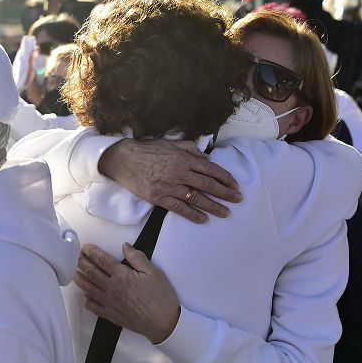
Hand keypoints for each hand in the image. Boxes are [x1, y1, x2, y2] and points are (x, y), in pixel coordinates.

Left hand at [76, 243, 180, 343]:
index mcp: (122, 276)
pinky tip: (83, 296)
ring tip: (74, 272)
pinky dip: (86, 301)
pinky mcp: (111, 315)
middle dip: (82, 263)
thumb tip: (125, 246)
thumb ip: (137, 258)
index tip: (85, 248)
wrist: (162, 323)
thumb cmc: (160, 297)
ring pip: (89, 289)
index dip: (91, 252)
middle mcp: (112, 288)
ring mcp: (109, 303)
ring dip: (80, 279)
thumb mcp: (153, 272)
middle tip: (75, 256)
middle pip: (91, 273)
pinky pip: (94, 307)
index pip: (102, 260)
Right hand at [98, 139, 241, 223]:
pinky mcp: (159, 198)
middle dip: (225, 193)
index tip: (235, 185)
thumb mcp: (171, 143)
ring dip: (213, 206)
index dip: (225, 178)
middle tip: (237, 200)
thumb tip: (207, 158)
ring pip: (196, 198)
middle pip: (208, 185)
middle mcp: (179, 172)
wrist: (123, 159)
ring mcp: (169, 186)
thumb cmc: (147, 150)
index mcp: (184, 158)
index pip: (211, 169)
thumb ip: (190, 149)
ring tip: (226, 213)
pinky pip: (179, 208)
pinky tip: (203, 219)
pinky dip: (192, 214)